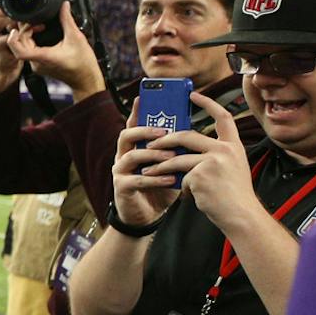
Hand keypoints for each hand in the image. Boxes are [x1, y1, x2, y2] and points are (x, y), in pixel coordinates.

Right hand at [0, 0, 23, 91]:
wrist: (5, 68)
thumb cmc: (9, 46)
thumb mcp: (8, 28)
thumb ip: (12, 16)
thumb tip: (28, 1)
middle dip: (11, 9)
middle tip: (26, 11)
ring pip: (0, 20)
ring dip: (17, 20)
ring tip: (32, 21)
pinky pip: (8, 35)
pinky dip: (22, 32)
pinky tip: (32, 32)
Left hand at [5, 1, 105, 97]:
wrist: (86, 80)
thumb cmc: (83, 63)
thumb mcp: (76, 37)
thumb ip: (67, 19)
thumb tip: (64, 5)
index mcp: (43, 57)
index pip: (19, 51)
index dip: (13, 39)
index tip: (17, 28)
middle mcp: (37, 63)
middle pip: (20, 45)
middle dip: (23, 30)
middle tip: (34, 21)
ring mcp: (37, 65)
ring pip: (24, 47)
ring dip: (27, 34)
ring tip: (38, 25)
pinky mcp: (40, 65)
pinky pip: (30, 50)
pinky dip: (31, 40)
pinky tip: (40, 32)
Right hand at [111, 102, 182, 227]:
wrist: (147, 216)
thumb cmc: (160, 187)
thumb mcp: (169, 166)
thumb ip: (175, 151)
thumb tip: (194, 134)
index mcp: (135, 147)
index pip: (134, 124)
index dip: (137, 111)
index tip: (144, 97)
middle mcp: (124, 156)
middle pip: (127, 135)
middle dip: (145, 131)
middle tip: (164, 131)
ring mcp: (120, 172)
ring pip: (131, 156)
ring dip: (152, 155)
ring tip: (171, 156)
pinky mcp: (122, 188)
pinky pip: (136, 180)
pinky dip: (154, 179)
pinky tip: (169, 179)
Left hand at [150, 91, 262, 233]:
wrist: (241, 215)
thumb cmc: (233, 197)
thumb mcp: (230, 169)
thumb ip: (212, 157)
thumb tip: (182, 152)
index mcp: (234, 146)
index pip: (223, 117)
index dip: (208, 104)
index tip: (193, 94)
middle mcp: (225, 150)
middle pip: (187, 136)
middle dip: (165, 140)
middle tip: (150, 144)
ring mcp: (214, 161)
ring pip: (177, 157)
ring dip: (159, 165)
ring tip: (147, 170)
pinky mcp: (202, 174)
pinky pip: (180, 176)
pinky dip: (176, 185)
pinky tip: (177, 192)